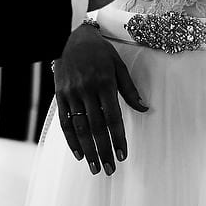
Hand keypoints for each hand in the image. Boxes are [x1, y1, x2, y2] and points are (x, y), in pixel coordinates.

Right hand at [52, 23, 148, 175]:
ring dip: (88, 150)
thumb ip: (129, 89)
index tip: (123, 155)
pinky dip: (71, 139)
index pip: (113, 117)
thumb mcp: (118, 65)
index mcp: (105, 83)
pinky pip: (64, 121)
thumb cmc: (99, 51)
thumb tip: (145, 108)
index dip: (118, 137)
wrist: (70, 36)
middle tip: (110, 169)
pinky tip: (79, 154)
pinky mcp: (60, 95)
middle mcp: (87, 90)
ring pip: (80, 128)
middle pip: (96, 127)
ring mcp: (71, 94)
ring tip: (96, 167)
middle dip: (104, 150)